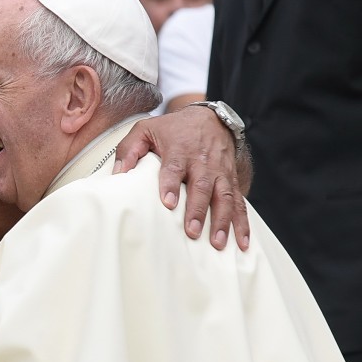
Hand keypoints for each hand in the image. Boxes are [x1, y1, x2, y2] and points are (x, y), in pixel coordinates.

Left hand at [113, 106, 249, 250]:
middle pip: (202, 187)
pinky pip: (240, 202)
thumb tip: (118, 173)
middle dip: (198, 210)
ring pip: (225, 197)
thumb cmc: (173, 128)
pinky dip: (243, 223)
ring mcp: (220, 172)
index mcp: (179, 150)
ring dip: (222, 221)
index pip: (174, 168)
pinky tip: (242, 242)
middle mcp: (202, 162)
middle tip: (192, 231)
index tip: (168, 203)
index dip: (171, 185)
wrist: (210, 118)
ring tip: (218, 243)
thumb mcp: (146, 129)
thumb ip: (129, 149)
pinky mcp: (232, 179)